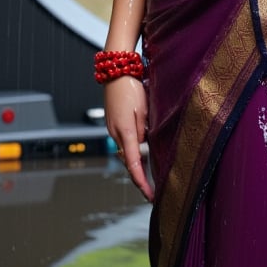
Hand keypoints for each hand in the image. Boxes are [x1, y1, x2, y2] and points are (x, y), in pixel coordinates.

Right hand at [104, 76, 152, 200]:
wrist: (116, 71)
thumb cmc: (131, 87)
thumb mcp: (143, 109)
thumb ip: (145, 130)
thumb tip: (147, 148)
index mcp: (125, 132)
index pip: (133, 165)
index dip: (142, 182)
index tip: (150, 196)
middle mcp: (116, 134)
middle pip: (129, 162)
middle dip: (140, 178)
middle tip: (153, 192)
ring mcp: (113, 129)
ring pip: (127, 153)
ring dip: (138, 165)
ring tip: (151, 178)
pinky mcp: (114, 124)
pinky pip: (125, 143)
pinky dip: (134, 152)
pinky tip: (143, 155)